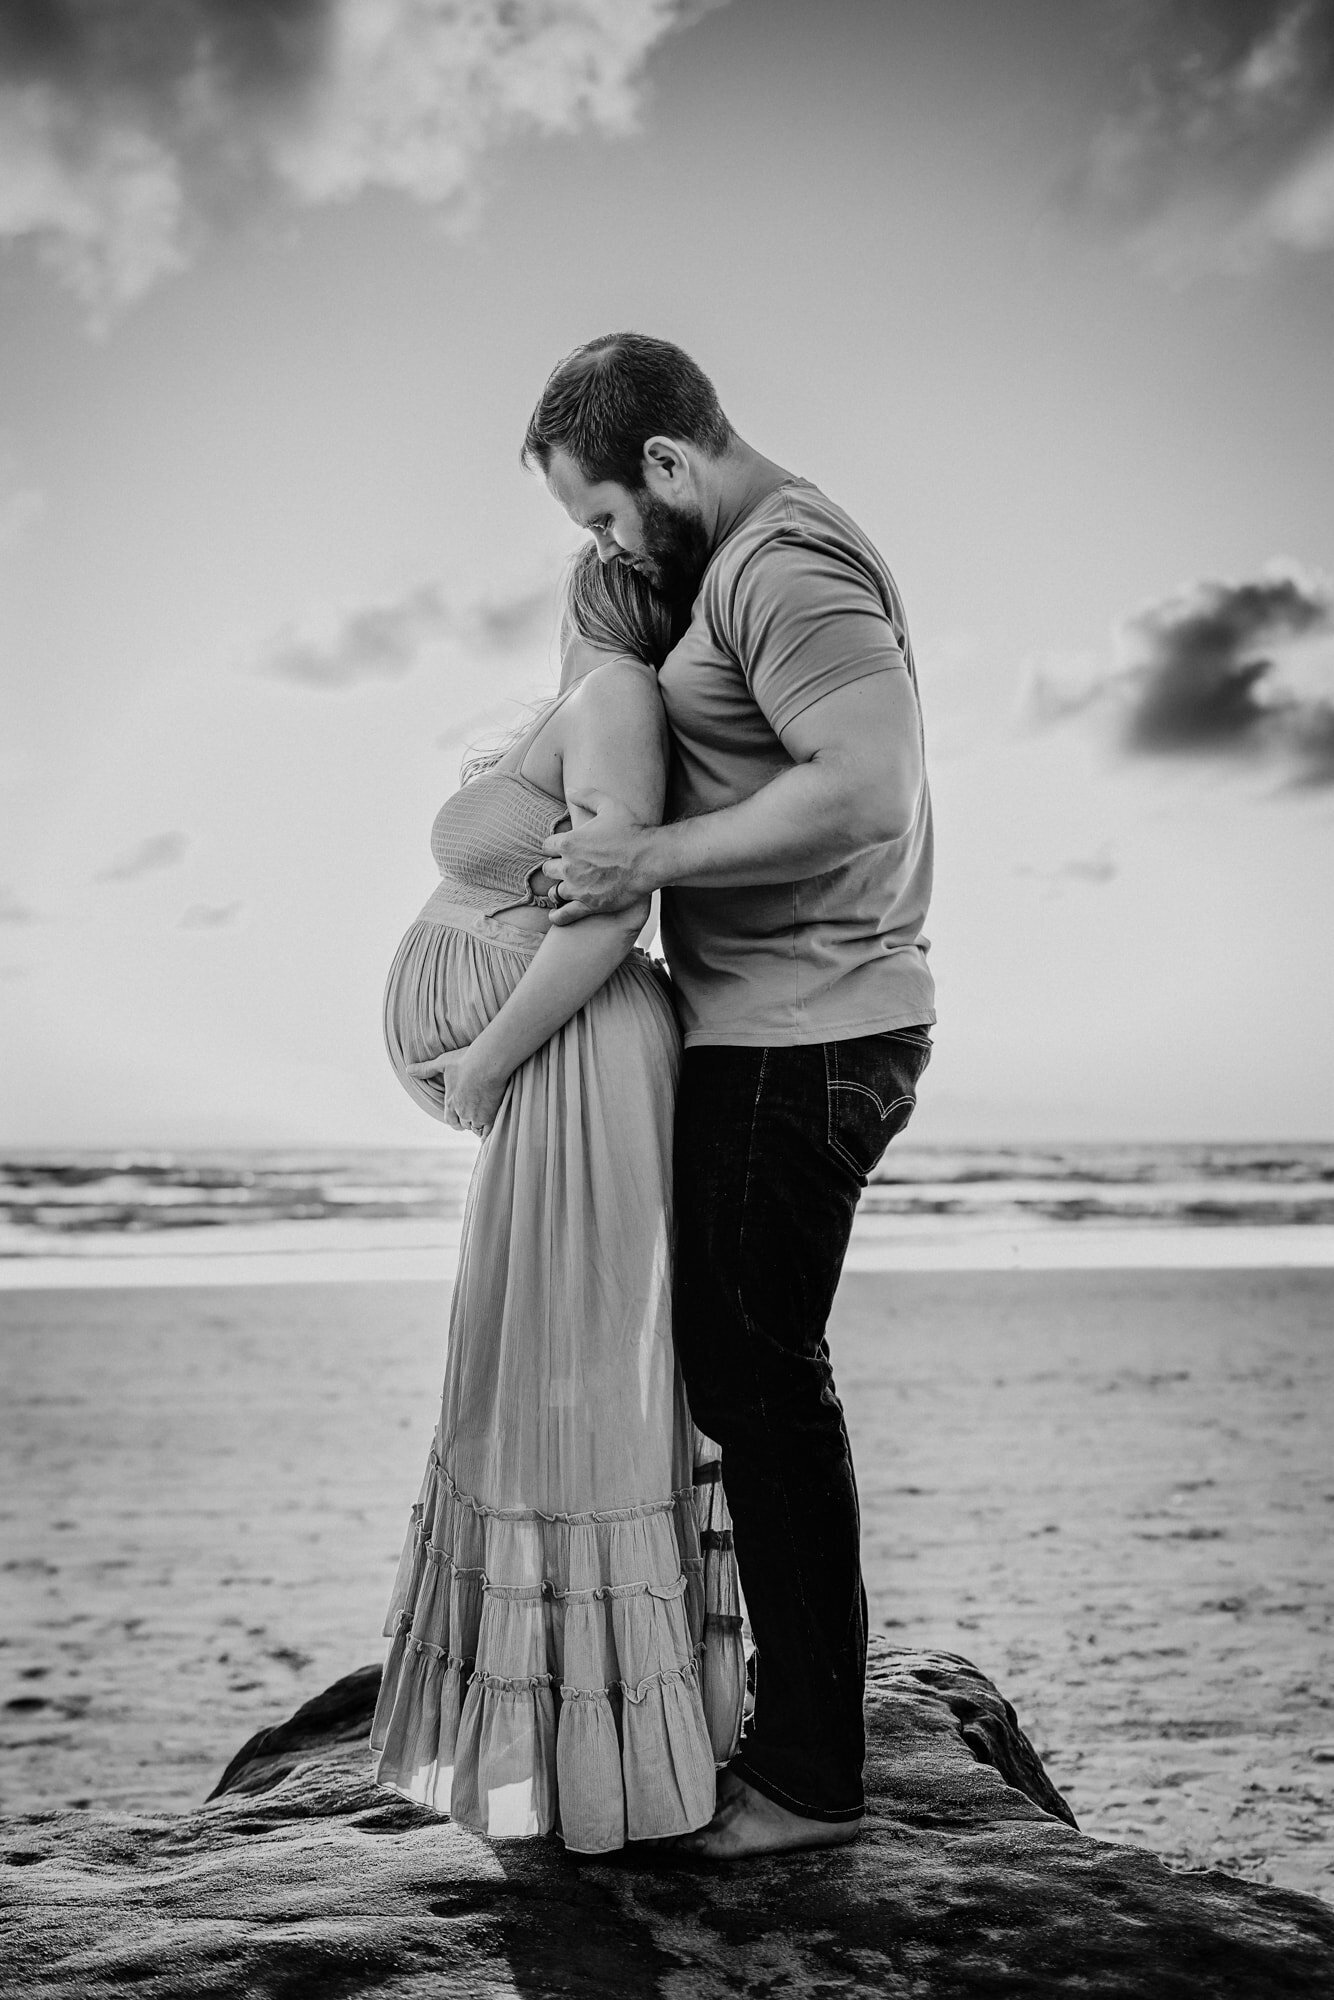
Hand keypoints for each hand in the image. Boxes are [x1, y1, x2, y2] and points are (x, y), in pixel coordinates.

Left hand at [405, 1046, 506, 1136]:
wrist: (488, 1062)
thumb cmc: (466, 1060)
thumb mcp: (443, 1062)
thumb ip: (426, 1069)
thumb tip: (408, 1070)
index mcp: (450, 1101)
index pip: (450, 1119)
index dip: (455, 1120)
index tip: (459, 1119)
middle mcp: (462, 1111)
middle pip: (463, 1124)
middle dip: (467, 1122)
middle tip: (473, 1119)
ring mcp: (476, 1115)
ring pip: (476, 1128)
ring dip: (478, 1126)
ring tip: (484, 1121)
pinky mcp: (490, 1116)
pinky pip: (488, 1131)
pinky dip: (488, 1132)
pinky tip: (492, 1128)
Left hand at [542, 805, 654, 927]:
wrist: (651, 859)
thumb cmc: (632, 830)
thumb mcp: (610, 805)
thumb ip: (587, 796)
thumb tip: (570, 791)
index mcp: (568, 842)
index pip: (547, 846)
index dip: (554, 846)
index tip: (562, 848)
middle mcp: (569, 867)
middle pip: (548, 870)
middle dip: (556, 867)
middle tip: (567, 867)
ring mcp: (578, 888)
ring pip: (555, 891)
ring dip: (560, 888)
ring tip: (568, 887)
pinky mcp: (589, 905)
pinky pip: (565, 915)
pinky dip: (559, 916)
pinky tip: (555, 916)